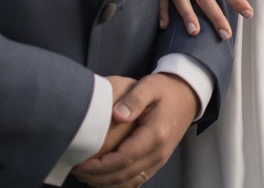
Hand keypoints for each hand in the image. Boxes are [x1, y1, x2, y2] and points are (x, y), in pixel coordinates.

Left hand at [72, 74, 197, 187]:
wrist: (187, 96)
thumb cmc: (165, 90)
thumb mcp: (149, 85)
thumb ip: (134, 99)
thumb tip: (117, 115)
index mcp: (156, 134)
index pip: (124, 159)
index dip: (100, 166)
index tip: (81, 164)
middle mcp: (159, 153)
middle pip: (124, 176)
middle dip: (97, 178)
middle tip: (76, 171)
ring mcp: (159, 160)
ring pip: (129, 183)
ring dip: (105, 184)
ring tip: (85, 175)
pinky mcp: (157, 163)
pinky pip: (136, 181)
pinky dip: (117, 184)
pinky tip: (101, 178)